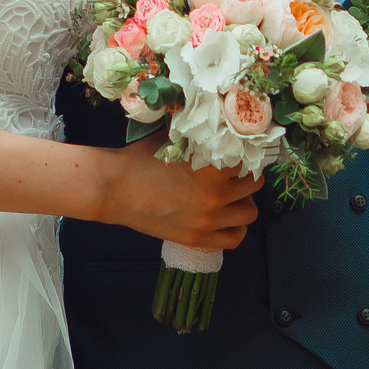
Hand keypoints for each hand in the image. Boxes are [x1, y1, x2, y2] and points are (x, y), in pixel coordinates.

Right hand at [90, 135, 261, 251]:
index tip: (241, 151)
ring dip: (245, 201)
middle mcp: (215, 195)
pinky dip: (238, 228)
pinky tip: (228, 217)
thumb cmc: (141, 159)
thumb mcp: (176, 141)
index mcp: (213, 167)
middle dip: (247, 175)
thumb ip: (203, 140)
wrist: (114, 188)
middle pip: (254, 184)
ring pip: (249, 212)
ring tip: (231, 194)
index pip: (249, 159)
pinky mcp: (196, 238)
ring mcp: (207, 220)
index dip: (246, 152)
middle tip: (235, 172)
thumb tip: (224, 130)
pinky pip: (234, 238)